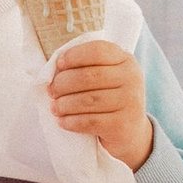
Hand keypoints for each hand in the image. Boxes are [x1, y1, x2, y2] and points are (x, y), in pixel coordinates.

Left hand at [45, 37, 153, 168]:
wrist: (131, 132)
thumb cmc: (110, 99)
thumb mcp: (107, 77)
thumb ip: (87, 67)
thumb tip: (55, 68)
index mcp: (125, 60)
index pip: (98, 51)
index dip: (74, 56)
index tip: (59, 64)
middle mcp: (131, 78)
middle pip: (89, 76)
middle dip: (63, 83)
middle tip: (51, 91)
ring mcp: (130, 102)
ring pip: (88, 100)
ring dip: (64, 104)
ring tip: (54, 107)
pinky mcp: (122, 125)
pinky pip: (90, 121)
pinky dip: (72, 122)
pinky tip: (63, 122)